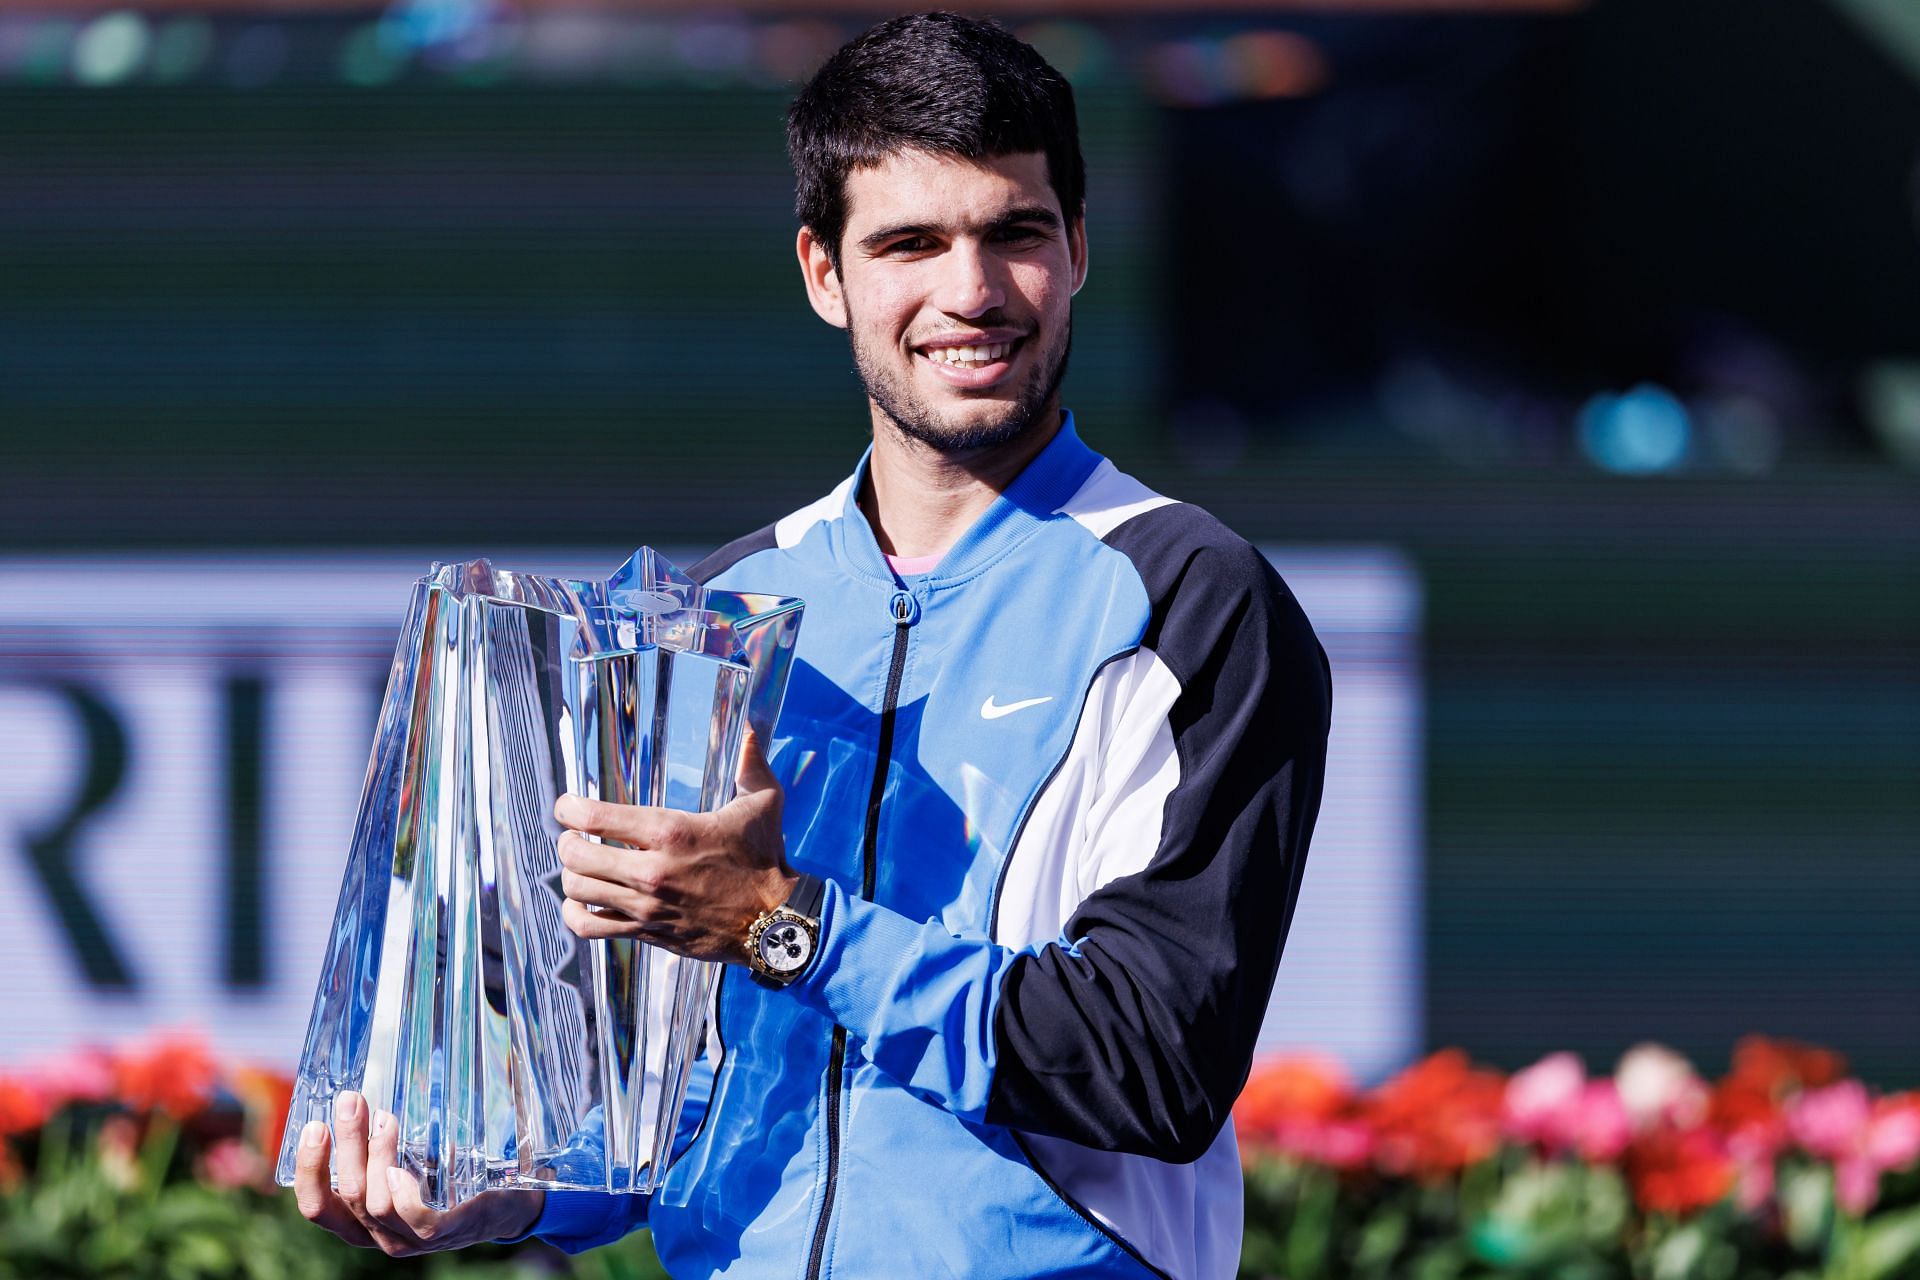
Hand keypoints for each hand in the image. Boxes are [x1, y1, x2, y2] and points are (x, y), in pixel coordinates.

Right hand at [293, 1091, 543, 1255]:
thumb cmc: (447, 1175)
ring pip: (375, 1202)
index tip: (314, 1125)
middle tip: (351, 1101)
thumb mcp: (406, 1159)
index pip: (316, 1205)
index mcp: (360, 1218)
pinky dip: (402, 1191)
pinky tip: (402, 1168)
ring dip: (377, 1155)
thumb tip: (363, 1087)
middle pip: (347, 1194)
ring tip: (385, 1118)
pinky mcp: (441, 1231)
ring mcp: (408, 1237)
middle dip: (345, 1144)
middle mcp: (378, 1233)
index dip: (309, 1168)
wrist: (505, 1201)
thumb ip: (381, 1141)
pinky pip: (412, 1217)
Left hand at [556, 726, 792, 964]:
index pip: (595, 816)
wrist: (775, 922)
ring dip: (571, 874)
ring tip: (580, 865)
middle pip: (576, 854)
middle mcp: (652, 870)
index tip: (567, 806)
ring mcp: (646, 905)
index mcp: (671, 831)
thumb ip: (751, 763)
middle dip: (568, 841)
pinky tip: (580, 901)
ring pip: (578, 889)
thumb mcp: (763, 803)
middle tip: (574, 836)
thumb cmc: (765, 858)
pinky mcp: (648, 932)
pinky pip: (589, 927)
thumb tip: (748, 730)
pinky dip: (575, 913)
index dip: (569, 808)